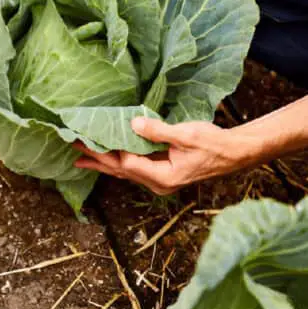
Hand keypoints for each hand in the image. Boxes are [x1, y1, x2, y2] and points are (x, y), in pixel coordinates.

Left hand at [73, 117, 261, 194]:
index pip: (127, 163)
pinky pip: (133, 169)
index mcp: (163, 177)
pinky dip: (117, 162)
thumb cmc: (213, 144)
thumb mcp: (186, 134)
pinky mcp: (161, 174)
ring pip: (124, 172)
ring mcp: (159, 181)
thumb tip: (133, 124)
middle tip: (73, 149)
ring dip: (103, 163)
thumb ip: (158, 132)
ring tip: (81, 158)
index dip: (107, 150)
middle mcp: (158, 184)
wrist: (234, 154)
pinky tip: (107, 158)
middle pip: (120, 171)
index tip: (88, 138)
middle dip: (96, 159)